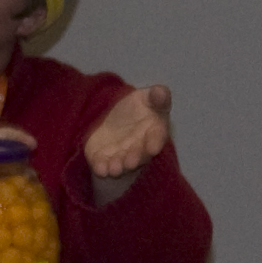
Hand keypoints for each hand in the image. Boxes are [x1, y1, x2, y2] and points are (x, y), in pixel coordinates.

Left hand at [81, 85, 172, 204]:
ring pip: (121, 164)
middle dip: (134, 159)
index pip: (156, 138)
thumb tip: (161, 92)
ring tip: (114, 170)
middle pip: (138, 155)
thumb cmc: (140, 107)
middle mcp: (139, 148)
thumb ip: (157, 97)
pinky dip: (101, 169)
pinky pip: (102, 165)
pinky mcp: (103, 158)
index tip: (153, 148)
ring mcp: (121, 155)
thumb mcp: (148, 98)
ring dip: (118, 167)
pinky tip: (100, 169)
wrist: (117, 115)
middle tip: (130, 163)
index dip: (155, 143)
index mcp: (154, 133)